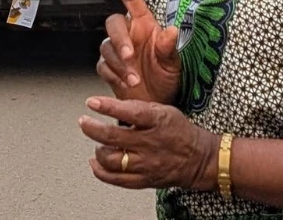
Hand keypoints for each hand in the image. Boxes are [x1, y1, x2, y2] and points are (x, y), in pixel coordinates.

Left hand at [79, 97, 218, 191]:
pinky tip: (95, 163)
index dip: (108, 106)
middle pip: (113, 137)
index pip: (129, 112)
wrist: (199, 158)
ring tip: (96, 143)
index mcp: (156, 122)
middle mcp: (150, 143)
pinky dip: (101, 172)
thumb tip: (115, 106)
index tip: (91, 102)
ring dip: (98, 150)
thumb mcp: (165, 111)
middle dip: (93, 129)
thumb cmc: (180, 131)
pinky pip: (116, 179)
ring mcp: (146, 164)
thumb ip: (140, 108)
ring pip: (112, 160)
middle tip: (83, 122)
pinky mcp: (143, 180)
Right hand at [97, 0, 180, 103]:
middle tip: (129, 55)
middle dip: (119, 39)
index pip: (132, 0)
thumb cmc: (166, 79)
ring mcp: (118, 52)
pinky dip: (113, 75)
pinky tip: (125, 83)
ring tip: (134, 79)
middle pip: (113, 24)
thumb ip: (169, 48)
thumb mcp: (174, 64)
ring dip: (119, 63)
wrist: (155, 105)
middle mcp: (129, 35)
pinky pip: (103, 66)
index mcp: (145, 26)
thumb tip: (171, 31)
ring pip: (106, 47)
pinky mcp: (109, 69)